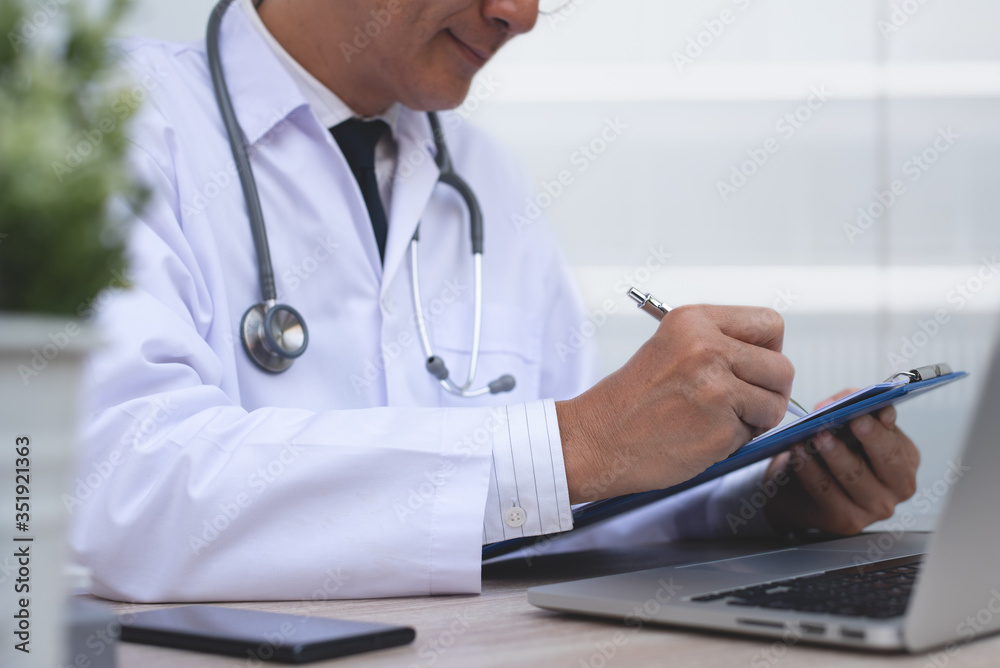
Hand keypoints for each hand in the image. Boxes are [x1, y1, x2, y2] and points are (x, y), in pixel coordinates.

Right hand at [557, 304, 793, 503]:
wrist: (595, 440)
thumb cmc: (629, 401)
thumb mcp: (670, 348)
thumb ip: (717, 344)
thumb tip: (768, 358)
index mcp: (693, 321)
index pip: (768, 325)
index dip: (769, 350)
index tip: (756, 367)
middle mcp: (706, 348)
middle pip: (781, 367)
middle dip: (771, 390)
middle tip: (746, 403)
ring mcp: (715, 388)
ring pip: (774, 403)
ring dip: (755, 419)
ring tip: (718, 420)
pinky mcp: (719, 427)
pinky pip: (753, 434)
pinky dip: (734, 441)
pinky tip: (700, 436)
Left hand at [761, 390, 919, 534]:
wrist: (802, 489)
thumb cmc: (833, 452)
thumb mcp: (848, 428)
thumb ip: (855, 407)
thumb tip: (854, 395)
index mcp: (905, 460)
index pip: (897, 441)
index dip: (880, 424)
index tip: (866, 409)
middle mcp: (897, 487)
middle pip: (887, 460)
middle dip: (869, 437)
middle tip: (851, 419)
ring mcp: (875, 508)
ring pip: (854, 475)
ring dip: (833, 452)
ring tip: (816, 434)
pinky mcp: (847, 521)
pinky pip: (826, 491)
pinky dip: (809, 468)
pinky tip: (798, 451)